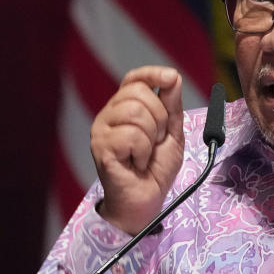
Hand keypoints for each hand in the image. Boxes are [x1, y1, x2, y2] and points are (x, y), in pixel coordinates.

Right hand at [90, 66, 183, 234]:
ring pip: (134, 112)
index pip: (133, 79)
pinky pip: (131, 135)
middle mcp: (109, 115)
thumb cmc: (155, 170)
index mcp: (124, 108)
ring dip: (150, 136)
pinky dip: (143, 151)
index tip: (171, 77)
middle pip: (138, 93)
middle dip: (159, 117)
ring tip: (145, 153)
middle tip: (156, 140)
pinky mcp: (100, 147)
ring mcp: (102, 130)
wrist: (146, 200)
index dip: (152, 73)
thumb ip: (171, 106)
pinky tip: (137, 162)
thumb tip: (173, 78)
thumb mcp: (171, 133)